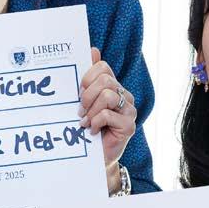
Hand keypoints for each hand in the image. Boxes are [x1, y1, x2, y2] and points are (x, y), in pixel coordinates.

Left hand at [79, 47, 135, 174]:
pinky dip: (95, 122)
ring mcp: (129, 110)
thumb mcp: (84, 102)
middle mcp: (124, 95)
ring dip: (91, 110)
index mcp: (113, 86)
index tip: (79, 93)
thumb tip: (92, 50)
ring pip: (107, 95)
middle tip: (80, 110)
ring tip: (86, 122)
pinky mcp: (129, 125)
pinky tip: (93, 131)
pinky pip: (107, 114)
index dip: (87, 77)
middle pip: (105, 80)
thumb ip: (87, 79)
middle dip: (87, 95)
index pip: (102, 66)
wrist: (96, 157)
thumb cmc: (89, 128)